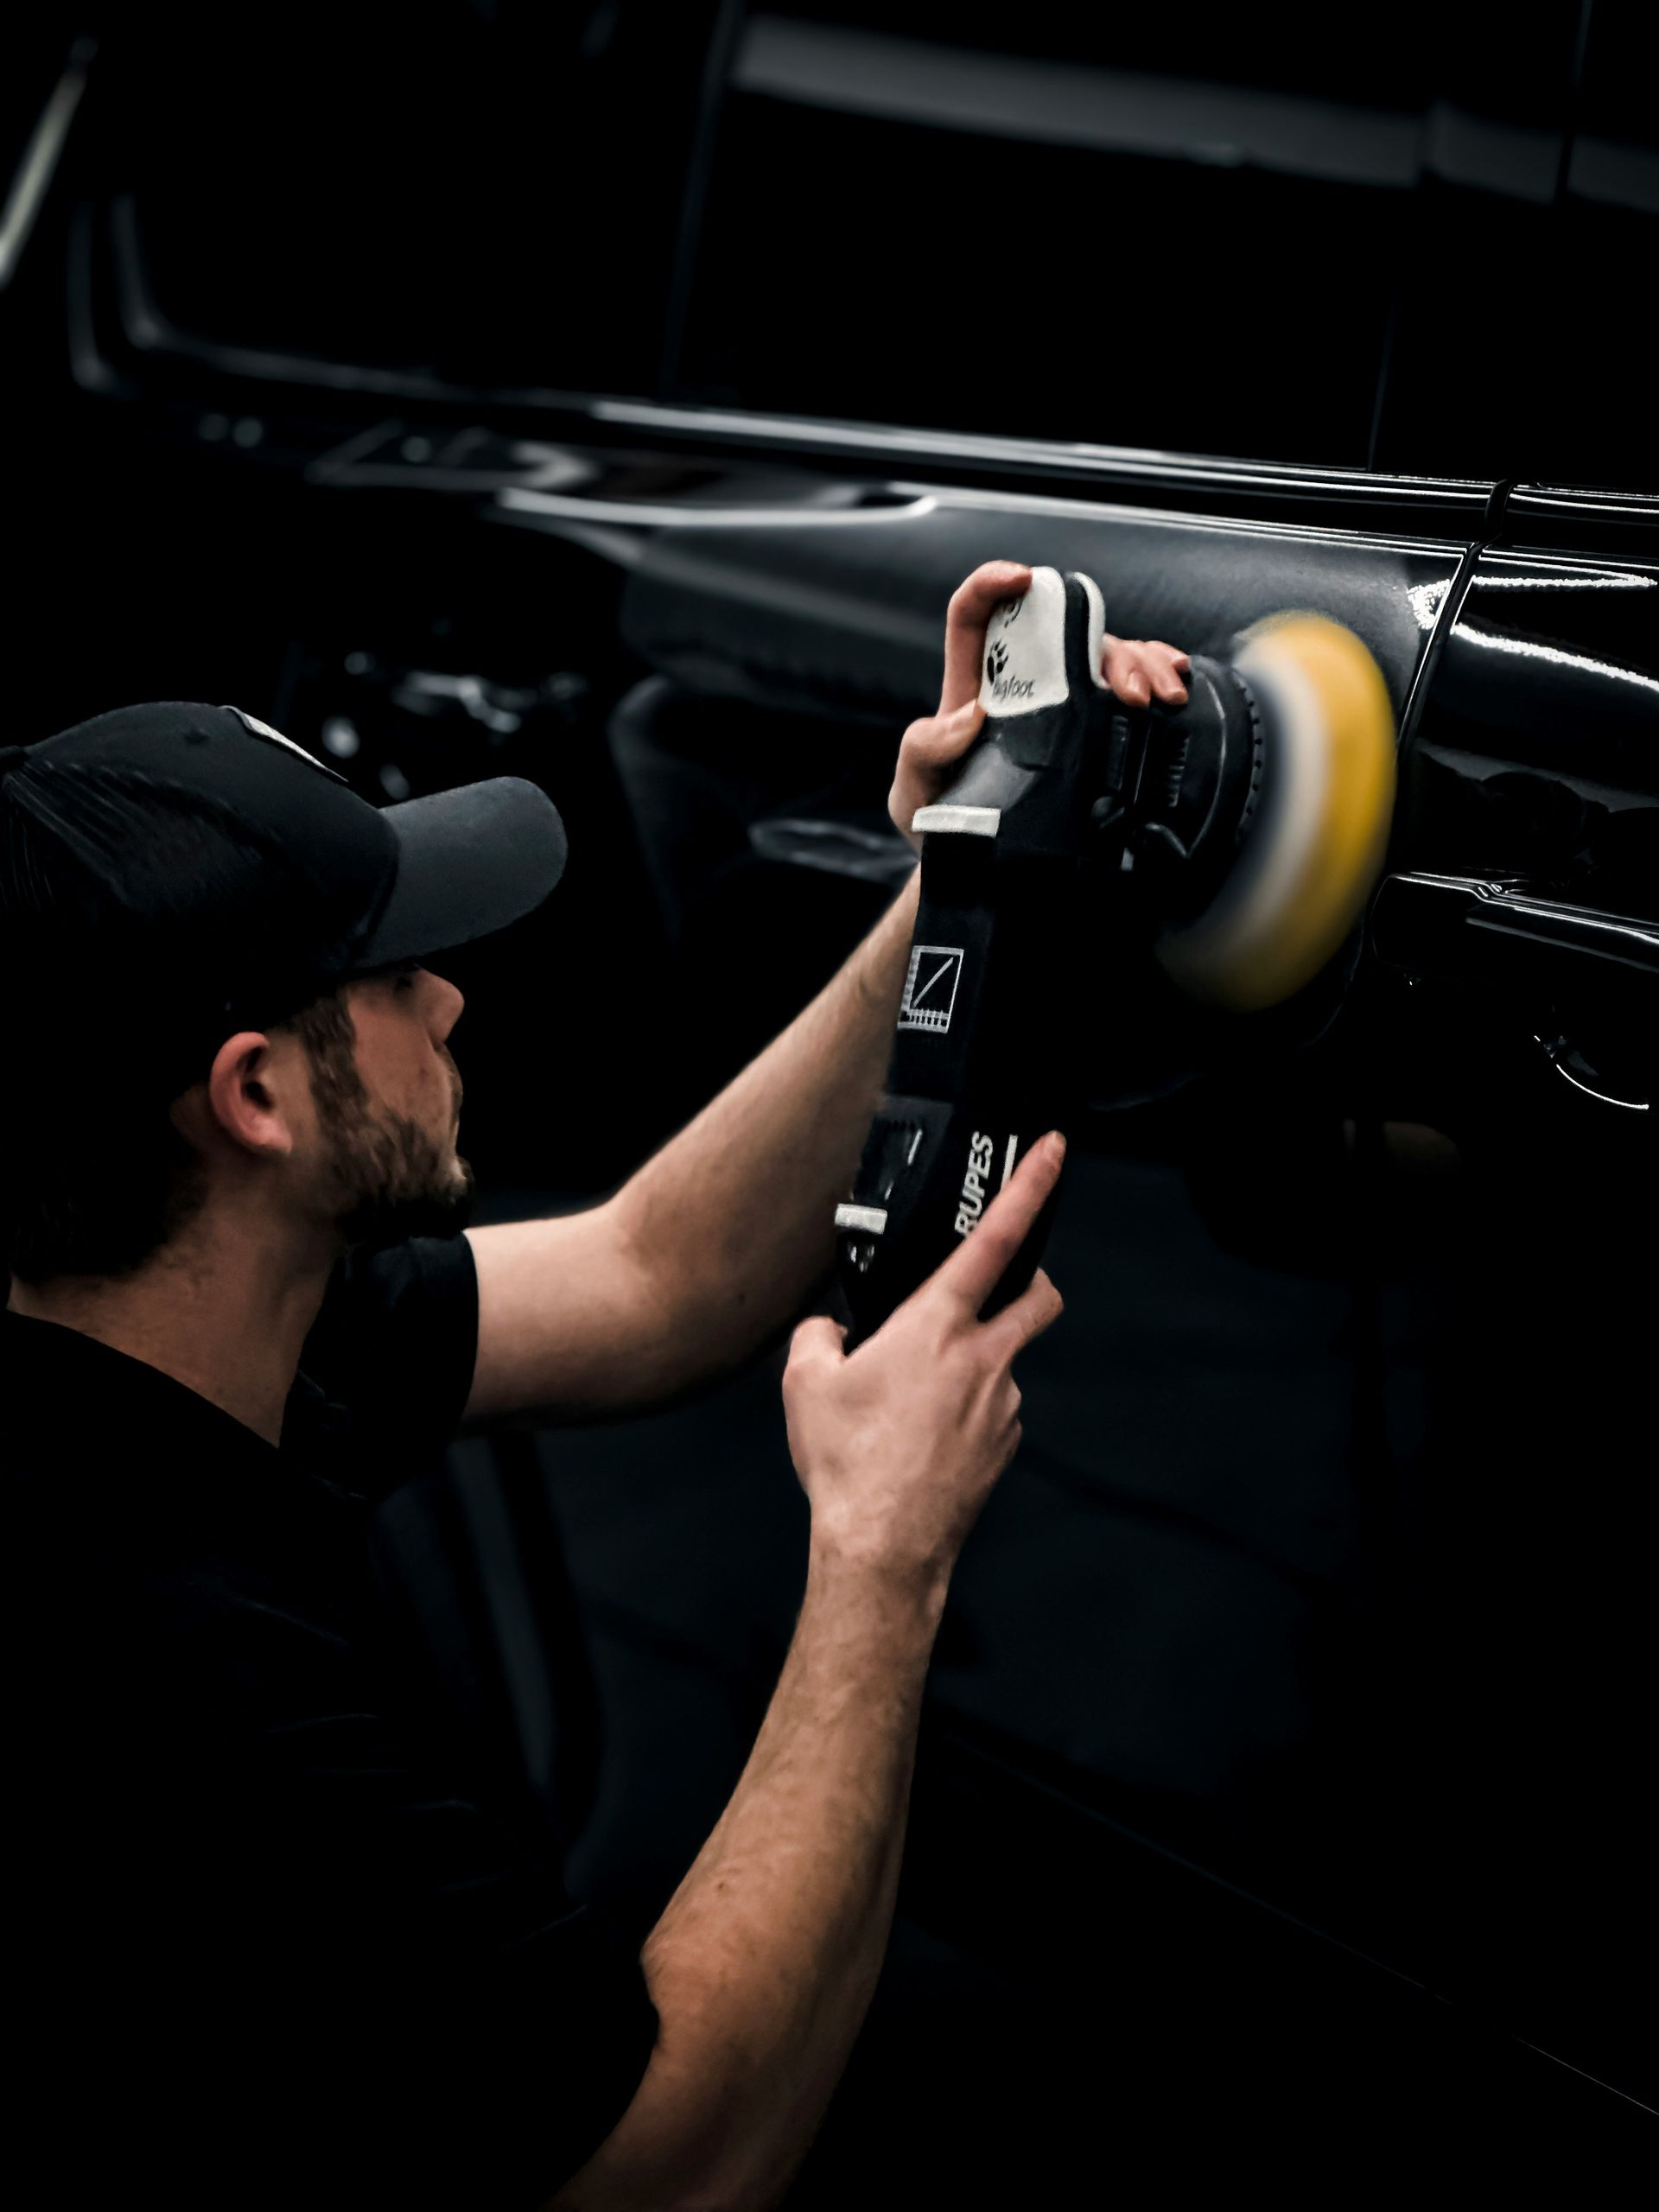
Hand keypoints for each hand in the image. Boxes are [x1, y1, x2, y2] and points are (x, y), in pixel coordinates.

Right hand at [783, 1133, 1066, 1595]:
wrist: (883, 1549)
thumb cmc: (847, 1465)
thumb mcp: (806, 1382)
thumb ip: (820, 1336)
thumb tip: (831, 1331)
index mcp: (936, 1328)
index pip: (995, 1237)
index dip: (1030, 1186)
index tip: (1052, 1151)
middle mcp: (983, 1359)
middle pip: (1039, 1295)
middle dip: (1032, 1277)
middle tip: (1000, 1284)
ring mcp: (1002, 1406)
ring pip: (1005, 1360)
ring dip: (974, 1363)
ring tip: (912, 1399)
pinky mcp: (1005, 1446)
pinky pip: (993, 1410)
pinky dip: (967, 1410)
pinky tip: (922, 1436)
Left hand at [888, 562, 1192, 853]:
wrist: (973, 870)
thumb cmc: (938, 824)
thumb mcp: (913, 792)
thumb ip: (924, 752)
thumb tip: (967, 716)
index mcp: (972, 688)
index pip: (975, 615)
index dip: (992, 583)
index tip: (1023, 577)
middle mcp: (1018, 687)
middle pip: (1064, 635)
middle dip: (1107, 646)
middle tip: (1133, 691)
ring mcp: (1057, 706)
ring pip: (1103, 658)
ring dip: (1142, 666)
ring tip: (1163, 698)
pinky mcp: (1087, 733)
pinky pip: (1123, 691)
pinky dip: (1154, 678)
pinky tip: (1174, 691)